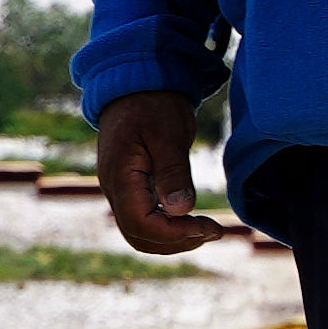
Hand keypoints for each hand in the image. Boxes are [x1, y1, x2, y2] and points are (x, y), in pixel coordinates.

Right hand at [92, 91, 217, 253]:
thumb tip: (180, 210)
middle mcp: (114, 190)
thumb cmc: (153, 105)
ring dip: (173, 239)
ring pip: (140, 234)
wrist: (136, 86)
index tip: (209, 226)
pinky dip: (167, 228)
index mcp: (120, 177)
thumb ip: (172, 172)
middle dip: (176, 241)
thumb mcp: (169, 133)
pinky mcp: (129, 189)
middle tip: (213, 230)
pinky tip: (190, 219)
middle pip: (139, 237)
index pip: (141, 225)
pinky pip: (143, 221)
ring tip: (206, 229)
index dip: (176, 234)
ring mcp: (120, 191)